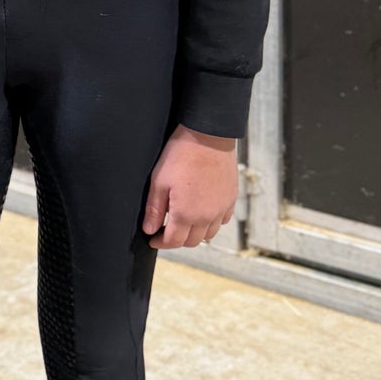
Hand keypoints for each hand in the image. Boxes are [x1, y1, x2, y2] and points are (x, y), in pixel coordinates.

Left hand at [142, 124, 237, 248]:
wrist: (209, 136)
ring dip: (195, 233)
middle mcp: (207, 217)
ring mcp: (221, 209)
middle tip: (165, 230)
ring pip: (208, 234)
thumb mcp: (159, 181)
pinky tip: (202, 213)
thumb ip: (154, 209)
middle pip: (192, 241)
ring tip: (183, 222)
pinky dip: (211, 223)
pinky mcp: (231, 199)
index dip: (160, 243)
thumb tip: (149, 229)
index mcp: (186, 214)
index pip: (173, 241)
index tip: (152, 239)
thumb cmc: (181, 155)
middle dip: (177, 240)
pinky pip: (222, 221)